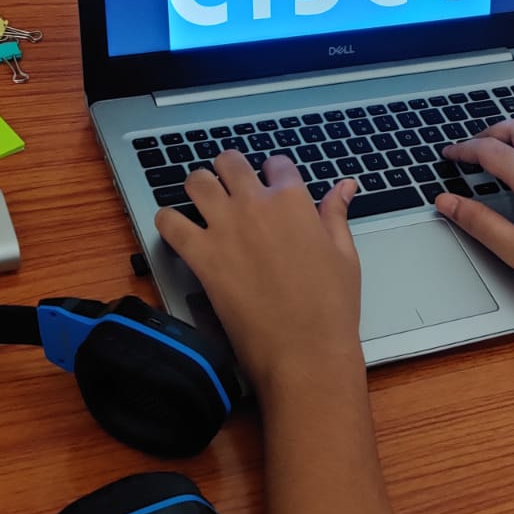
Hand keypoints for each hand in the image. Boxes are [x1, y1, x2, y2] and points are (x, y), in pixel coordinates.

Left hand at [154, 151, 363, 400]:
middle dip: (229, 170)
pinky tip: (178, 230)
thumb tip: (344, 186)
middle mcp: (255, 206)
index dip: (273, 172)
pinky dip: (168, 221)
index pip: (275, 163)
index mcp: (293, 201)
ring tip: (203, 202)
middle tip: (230, 187)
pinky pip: (169, 222)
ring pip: (196, 182)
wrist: (304, 350)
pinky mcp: (202, 257)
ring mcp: (225, 229)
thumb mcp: (344, 254)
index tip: (270, 184)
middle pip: (229, 163)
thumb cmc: (330, 307)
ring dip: (199, 187)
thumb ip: (336, 215)